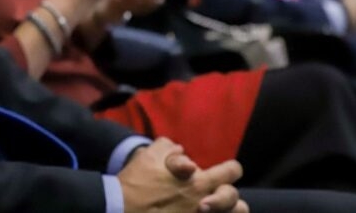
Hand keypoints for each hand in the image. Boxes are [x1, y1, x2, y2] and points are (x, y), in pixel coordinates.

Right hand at [119, 138, 246, 212]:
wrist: (120, 209)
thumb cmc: (136, 183)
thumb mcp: (148, 156)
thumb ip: (168, 148)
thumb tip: (181, 151)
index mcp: (198, 181)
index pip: (231, 171)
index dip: (231, 169)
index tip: (227, 170)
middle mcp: (204, 203)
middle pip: (234, 199)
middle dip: (231, 195)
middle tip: (219, 193)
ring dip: (229, 212)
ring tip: (218, 210)